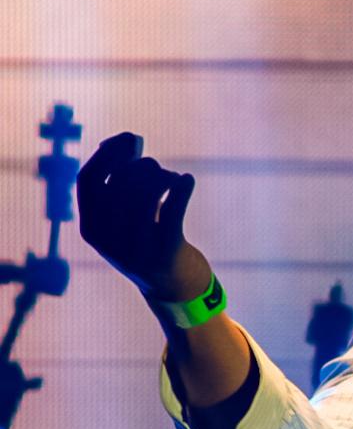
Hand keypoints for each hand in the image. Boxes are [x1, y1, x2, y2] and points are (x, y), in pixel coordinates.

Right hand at [77, 132, 208, 300]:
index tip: (132, 139)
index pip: (88, 179)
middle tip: (158, 171)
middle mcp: (108, 240)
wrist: (173, 289)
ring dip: (164, 176)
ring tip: (173, 181)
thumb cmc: (150, 241)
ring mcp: (136, 248)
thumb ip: (120, 183)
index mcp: (91, 228)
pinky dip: (181, 187)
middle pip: (121, 181)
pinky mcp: (166, 252)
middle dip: (144, 165)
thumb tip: (125, 141)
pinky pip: (173, 210)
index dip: (109, 152)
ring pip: (147, 192)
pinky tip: (187, 180)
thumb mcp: (124, 218)